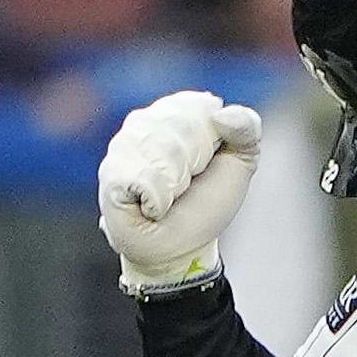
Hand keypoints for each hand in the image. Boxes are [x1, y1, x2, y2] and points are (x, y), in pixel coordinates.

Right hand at [96, 90, 258, 294]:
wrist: (184, 248)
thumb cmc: (205, 203)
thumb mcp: (241, 161)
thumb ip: (246, 127)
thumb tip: (221, 114)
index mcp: (172, 111)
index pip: (198, 108)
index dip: (210, 141)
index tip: (205, 165)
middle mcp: (142, 123)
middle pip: (181, 128)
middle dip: (194, 164)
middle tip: (186, 186)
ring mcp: (121, 148)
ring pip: (164, 151)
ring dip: (178, 183)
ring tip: (170, 196)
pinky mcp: (110, 177)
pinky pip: (146, 178)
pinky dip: (160, 200)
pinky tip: (153, 208)